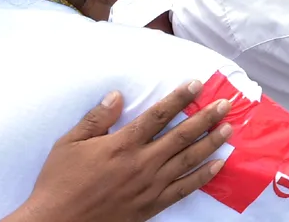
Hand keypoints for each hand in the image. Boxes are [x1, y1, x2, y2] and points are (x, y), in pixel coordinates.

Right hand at [9, 81, 232, 221]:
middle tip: (227, 104)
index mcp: (122, 144)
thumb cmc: (59, 182)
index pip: (158, 115)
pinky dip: (203, 176)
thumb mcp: (68, 144)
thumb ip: (96, 118)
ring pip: (188, 160)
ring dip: (211, 142)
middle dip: (206, 118)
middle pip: (181, 135)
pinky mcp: (152, 205)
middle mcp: (141, 163)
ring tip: (229, 128)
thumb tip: (117, 95)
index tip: (197, 84)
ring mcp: (149, 185)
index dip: (180, 98)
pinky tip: (218, 164)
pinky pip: (184, 188)